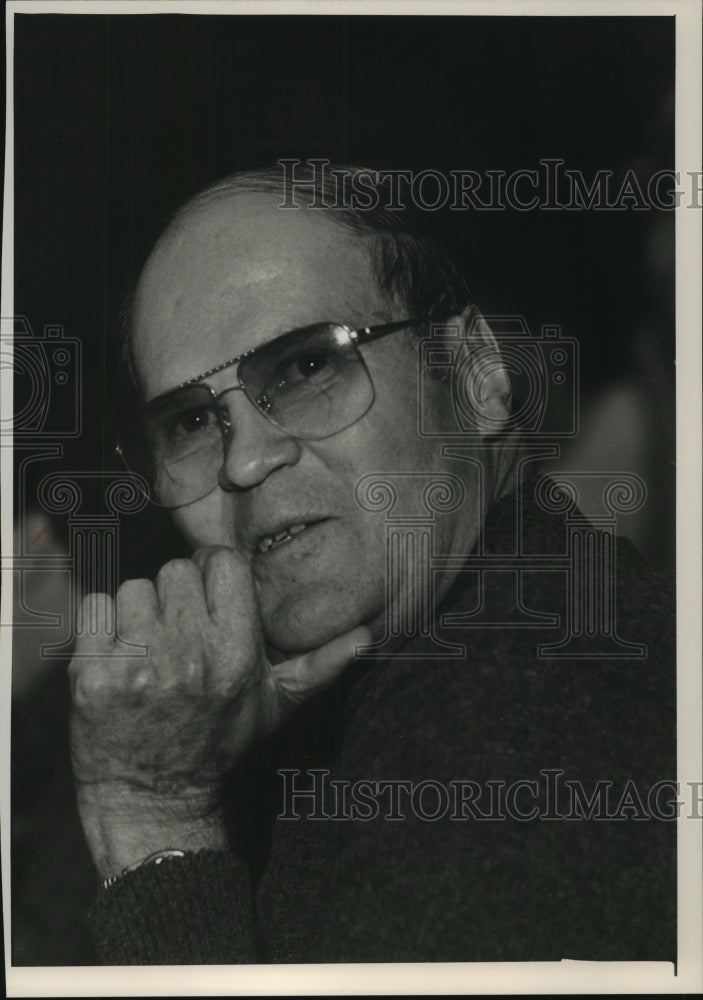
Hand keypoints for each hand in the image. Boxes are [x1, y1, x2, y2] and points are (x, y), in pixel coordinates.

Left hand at [69, 546, 368, 874]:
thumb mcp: (275, 707)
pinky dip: (101, 628)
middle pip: (175, 571)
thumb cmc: (217, 744)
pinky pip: (94, 607)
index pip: (222, 563)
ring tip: (147, 651)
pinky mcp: (92, 675)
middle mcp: (189, 654)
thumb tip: (369, 636)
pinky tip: (117, 659)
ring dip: (138, 613)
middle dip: (176, 598)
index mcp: (236, 654)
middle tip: (177, 634)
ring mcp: (138, 664)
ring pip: (134, 588)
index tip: (208, 595)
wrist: (152, 800)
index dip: (213, 573)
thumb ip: (319, 666)